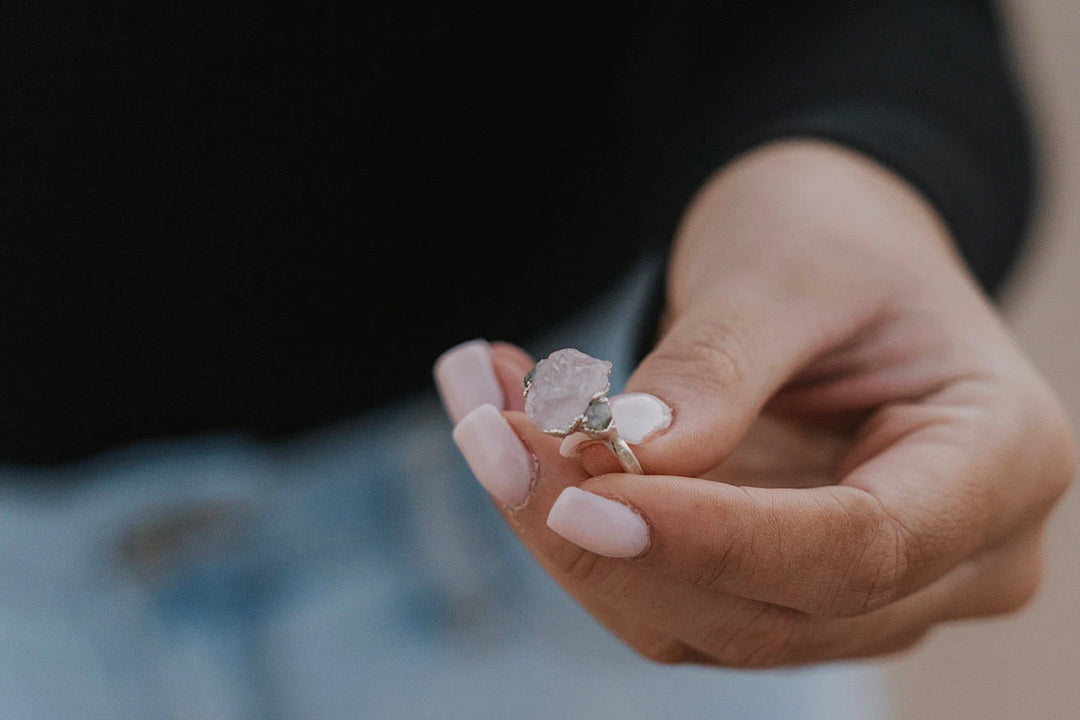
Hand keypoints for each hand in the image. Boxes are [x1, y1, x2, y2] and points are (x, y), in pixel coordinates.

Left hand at [435, 140, 1075, 665]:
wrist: (830, 255)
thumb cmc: (836, 237)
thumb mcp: (789, 266)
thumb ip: (719, 365)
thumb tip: (627, 455)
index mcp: (999, 462)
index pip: (863, 549)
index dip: (713, 537)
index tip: (577, 490)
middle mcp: (948, 556)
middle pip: (766, 607)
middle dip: (604, 534)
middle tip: (488, 429)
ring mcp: (857, 589)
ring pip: (694, 618)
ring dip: (564, 531)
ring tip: (486, 411)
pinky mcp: (769, 584)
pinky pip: (659, 589)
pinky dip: (572, 525)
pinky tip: (517, 434)